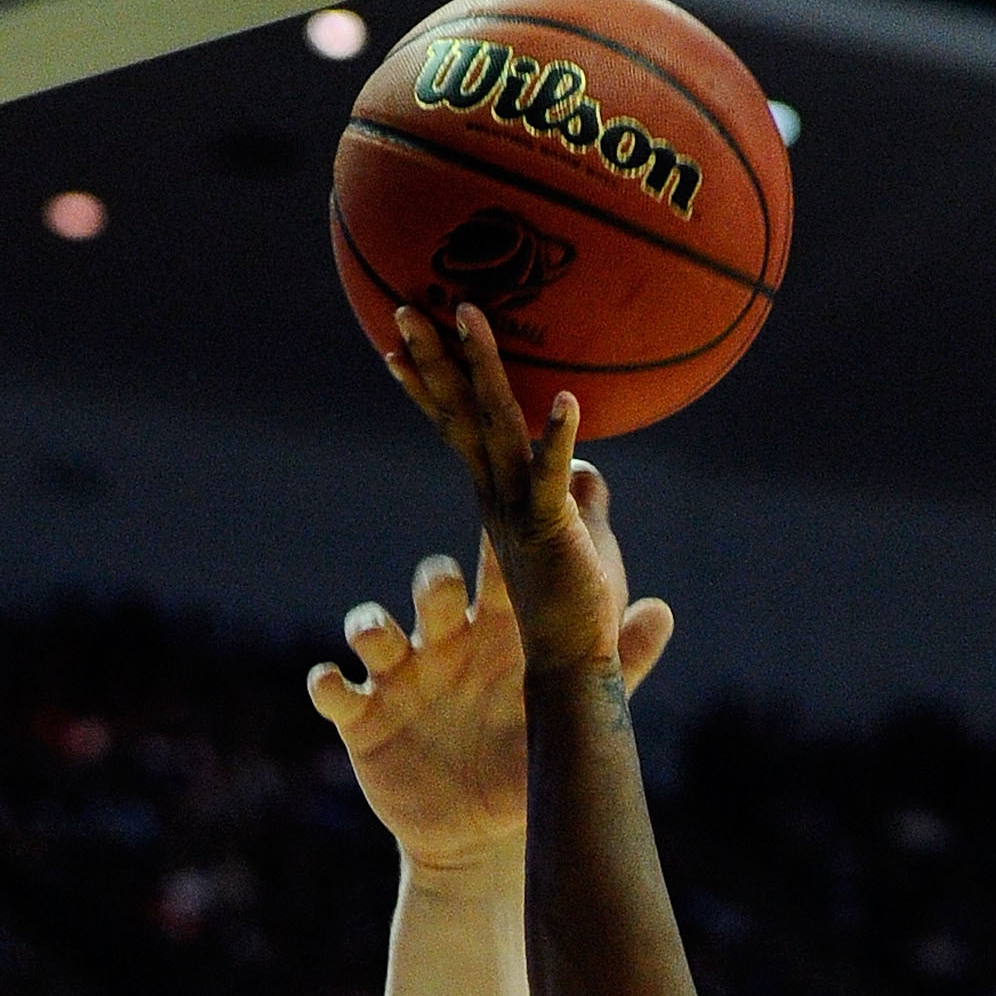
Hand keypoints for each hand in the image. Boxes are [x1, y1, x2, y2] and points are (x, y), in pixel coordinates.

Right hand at [312, 471, 670, 865]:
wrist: (477, 835)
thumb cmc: (526, 763)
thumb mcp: (571, 719)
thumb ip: (617, 666)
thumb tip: (663, 611)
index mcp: (495, 634)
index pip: (495, 572)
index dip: (498, 539)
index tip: (502, 509)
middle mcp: (443, 642)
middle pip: (433, 590)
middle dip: (434, 583)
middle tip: (443, 589)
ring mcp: (399, 677)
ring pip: (372, 628)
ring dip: (369, 624)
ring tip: (377, 636)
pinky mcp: (362, 719)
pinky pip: (332, 690)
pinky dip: (326, 682)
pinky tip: (332, 685)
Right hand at [385, 304, 662, 688]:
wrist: (559, 690)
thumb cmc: (569, 631)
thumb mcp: (580, 553)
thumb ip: (582, 507)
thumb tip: (590, 469)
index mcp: (497, 506)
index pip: (460, 431)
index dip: (433, 386)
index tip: (405, 343)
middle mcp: (495, 505)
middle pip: (459, 418)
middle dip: (433, 360)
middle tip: (406, 306)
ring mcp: (516, 515)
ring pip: (492, 431)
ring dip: (478, 371)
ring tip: (469, 316)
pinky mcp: (545, 541)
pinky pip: (549, 484)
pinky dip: (558, 444)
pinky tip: (568, 402)